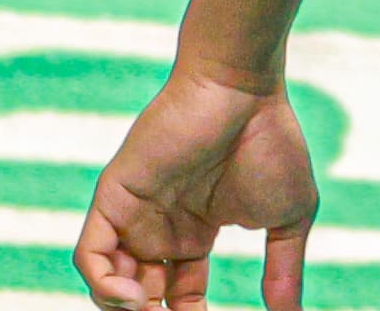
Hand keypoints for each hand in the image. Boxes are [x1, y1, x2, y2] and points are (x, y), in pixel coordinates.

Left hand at [75, 63, 318, 309]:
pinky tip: (135, 298)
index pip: (178, 297)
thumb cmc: (272, 143)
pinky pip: (91, 255)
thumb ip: (284, 268)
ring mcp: (133, 215)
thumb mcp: (288, 217)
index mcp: (193, 236)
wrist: (244, 91)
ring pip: (109, 283)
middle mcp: (157, 231)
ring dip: (125, 310)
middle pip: (141, 297)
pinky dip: (104, 285)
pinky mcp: (113, 199)